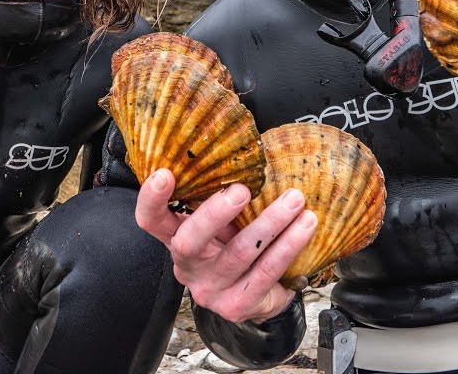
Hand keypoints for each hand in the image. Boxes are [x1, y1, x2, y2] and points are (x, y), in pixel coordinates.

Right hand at [135, 169, 316, 322]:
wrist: (256, 296)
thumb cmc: (235, 246)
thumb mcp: (220, 223)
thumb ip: (218, 197)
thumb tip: (242, 153)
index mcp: (176, 238)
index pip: (151, 221)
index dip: (152, 199)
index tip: (166, 173)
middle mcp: (188, 266)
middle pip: (189, 241)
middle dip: (215, 213)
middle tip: (242, 190)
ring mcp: (211, 289)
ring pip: (239, 254)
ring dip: (270, 223)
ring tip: (294, 200)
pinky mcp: (239, 304)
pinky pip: (267, 271)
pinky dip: (289, 245)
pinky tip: (305, 226)